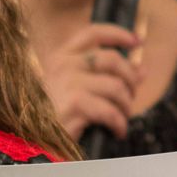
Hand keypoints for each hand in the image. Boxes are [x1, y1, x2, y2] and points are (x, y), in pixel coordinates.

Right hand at [43, 23, 142, 141]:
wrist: (34, 142)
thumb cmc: (56, 117)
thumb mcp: (79, 91)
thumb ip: (108, 77)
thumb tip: (142, 70)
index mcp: (61, 58)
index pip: (93, 34)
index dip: (119, 34)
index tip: (137, 41)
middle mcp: (63, 66)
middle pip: (112, 59)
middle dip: (130, 78)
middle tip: (131, 96)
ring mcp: (68, 84)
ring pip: (116, 87)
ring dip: (126, 105)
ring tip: (123, 118)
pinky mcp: (73, 106)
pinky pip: (110, 112)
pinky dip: (119, 123)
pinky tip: (118, 131)